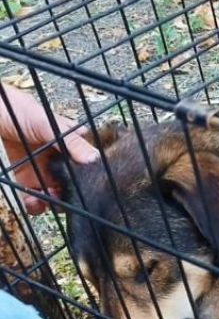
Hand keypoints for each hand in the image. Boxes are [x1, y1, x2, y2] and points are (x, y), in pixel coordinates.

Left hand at [0, 83, 99, 213]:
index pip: (88, 171)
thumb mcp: (51, 124)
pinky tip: (32, 201)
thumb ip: (72, 142)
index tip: (82, 189)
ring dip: (53, 205)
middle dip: (71, 198)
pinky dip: (35, 205)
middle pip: (75, 189)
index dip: (89, 183)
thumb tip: (95, 160)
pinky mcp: (27, 181)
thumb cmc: (23, 112)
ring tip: (45, 199)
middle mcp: (63, 165)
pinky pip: (35, 199)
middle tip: (61, 196)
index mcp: (74, 150)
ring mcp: (46, 174)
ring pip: (57, 198)